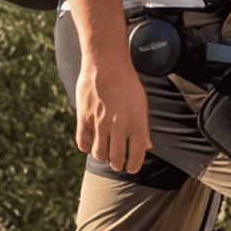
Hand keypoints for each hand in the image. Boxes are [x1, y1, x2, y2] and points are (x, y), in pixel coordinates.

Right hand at [75, 56, 153, 174]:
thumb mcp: (141, 104)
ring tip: (104, 150)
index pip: (137, 156)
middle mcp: (119, 125)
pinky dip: (87, 147)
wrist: (106, 63)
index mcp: (137, 123)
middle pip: (116, 159)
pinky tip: (91, 142)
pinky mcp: (84, 117)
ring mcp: (100, 122)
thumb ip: (143, 128)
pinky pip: (83, 143)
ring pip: (99, 154)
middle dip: (117, 164)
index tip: (130, 168)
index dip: (133, 166)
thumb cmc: (126, 83)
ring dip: (103, 156)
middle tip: (116, 160)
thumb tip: (147, 147)